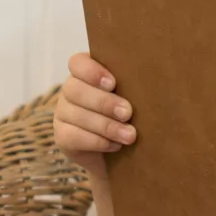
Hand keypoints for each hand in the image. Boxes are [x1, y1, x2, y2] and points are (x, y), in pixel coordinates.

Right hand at [54, 52, 135, 169]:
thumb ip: (134, 85)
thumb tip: (153, 79)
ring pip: (77, 115)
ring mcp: (63, 114)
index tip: (113, 83)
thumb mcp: (133, 96)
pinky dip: (97, 141)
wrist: (121, 153)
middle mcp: (70, 90)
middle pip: (75, 89)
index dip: (92, 71)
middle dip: (104, 102)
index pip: (77, 63)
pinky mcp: (62, 137)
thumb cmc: (131, 115)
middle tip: (127, 113)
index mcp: (86, 73)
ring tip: (129, 135)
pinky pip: (73, 137)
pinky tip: (115, 145)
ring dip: (106, 126)